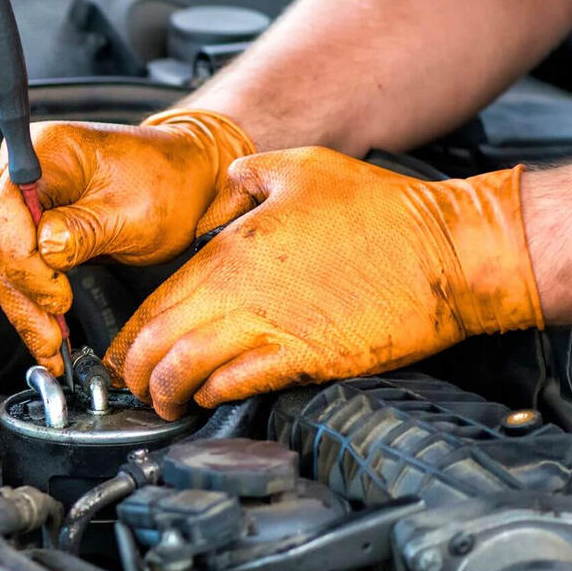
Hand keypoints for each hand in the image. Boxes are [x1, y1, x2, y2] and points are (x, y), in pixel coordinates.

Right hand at [0, 109, 254, 374]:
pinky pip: (18, 270)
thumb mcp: (135, 211)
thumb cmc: (166, 182)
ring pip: (1, 263)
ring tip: (49, 346)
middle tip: (49, 336)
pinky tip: (46, 332)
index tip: (56, 295)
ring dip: (23, 307)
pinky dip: (31, 303)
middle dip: (21, 294)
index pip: (5, 210)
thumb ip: (86, 230)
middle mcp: (22, 172)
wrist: (184, 180)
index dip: (23, 260)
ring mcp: (22, 200)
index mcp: (44, 151)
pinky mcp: (30, 228)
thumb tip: (46, 251)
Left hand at [104, 147, 543, 419]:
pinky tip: (210, 396)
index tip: (122, 351)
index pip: (157, 299)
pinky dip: (216, 394)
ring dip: (168, 391)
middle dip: (135, 372)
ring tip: (164, 402)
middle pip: (161, 340)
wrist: (449, 252)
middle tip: (131, 386)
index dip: (130, 333)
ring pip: (190, 369)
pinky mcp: (308, 357)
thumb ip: (251, 175)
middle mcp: (242, 290)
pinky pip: (241, 383)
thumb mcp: (304, 168)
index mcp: (233, 249)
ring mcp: (274, 327)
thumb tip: (229, 178)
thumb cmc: (384, 211)